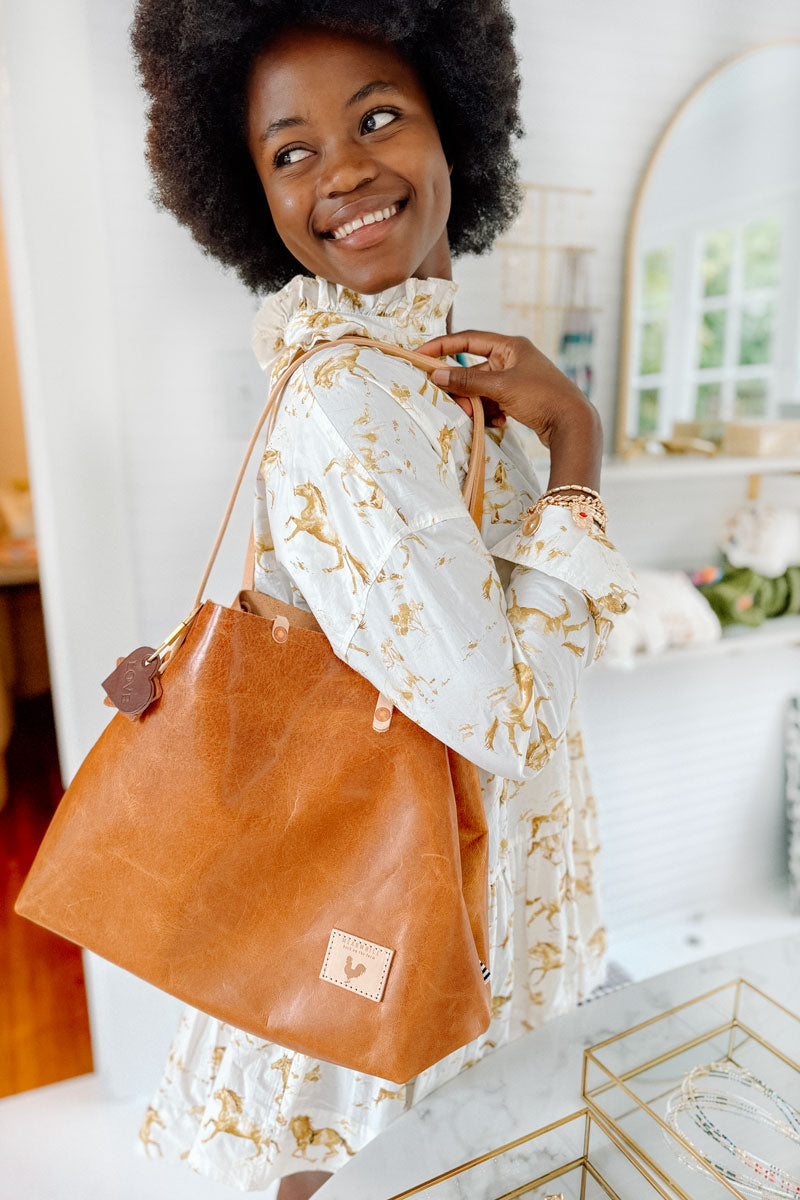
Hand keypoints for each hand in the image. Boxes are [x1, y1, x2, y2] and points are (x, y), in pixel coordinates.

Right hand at [416, 329, 599, 446]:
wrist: (573, 425)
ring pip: (482, 388)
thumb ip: (468, 380)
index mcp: (511, 346)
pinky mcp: (520, 398)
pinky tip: (497, 422)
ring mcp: (517, 379)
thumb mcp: (501, 387)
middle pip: (474, 369)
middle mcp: (514, 358)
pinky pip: (493, 401)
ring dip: (476, 404)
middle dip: (462, 388)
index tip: (419, 355)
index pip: (468, 340)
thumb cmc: (542, 398)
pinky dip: (490, 412)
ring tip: (480, 417)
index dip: (442, 346)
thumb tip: (437, 374)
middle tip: (455, 405)